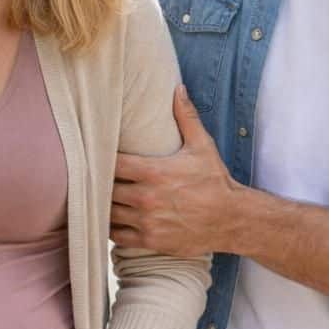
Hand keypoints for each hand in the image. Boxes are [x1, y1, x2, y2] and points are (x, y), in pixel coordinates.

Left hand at [111, 85, 238, 254]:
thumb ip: (186, 117)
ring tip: (101, 199)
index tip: (99, 157)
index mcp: (153, 172)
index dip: (101, 160)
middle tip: (96, 179)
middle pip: (105, 189)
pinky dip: (112, 229)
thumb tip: (178, 88)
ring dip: (104, 206)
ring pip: (108, 213)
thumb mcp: (202, 146)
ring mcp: (146, 221)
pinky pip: (117, 236)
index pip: (111, 164)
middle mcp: (145, 197)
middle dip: (100, 184)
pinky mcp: (150, 240)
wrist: (232, 219)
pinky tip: (113, 220)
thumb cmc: (215, 181)